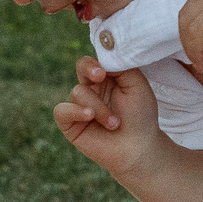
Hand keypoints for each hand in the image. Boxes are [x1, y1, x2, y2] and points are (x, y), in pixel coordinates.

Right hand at [54, 62, 166, 177]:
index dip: (96, 61)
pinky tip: (89, 116)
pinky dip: (74, 111)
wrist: (139, 149)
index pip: (95, 60)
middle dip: (89, 70)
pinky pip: (62, 111)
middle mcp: (91, 90)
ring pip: (77, 92)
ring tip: (114, 123)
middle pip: (81, 67)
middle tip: (100, 77)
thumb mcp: (136, 84)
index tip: (103, 71)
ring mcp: (79, 106)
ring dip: (98, 107)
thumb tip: (103, 53)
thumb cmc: (140, 117)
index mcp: (106, 78)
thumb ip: (121, 65)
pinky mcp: (70, 124)